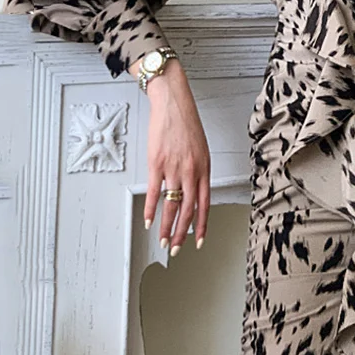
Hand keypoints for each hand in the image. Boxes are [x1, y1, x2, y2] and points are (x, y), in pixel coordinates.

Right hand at [131, 58, 210, 254]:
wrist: (174, 104)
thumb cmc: (187, 125)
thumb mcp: (201, 149)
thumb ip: (198, 171)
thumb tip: (193, 190)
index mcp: (204, 168)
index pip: (205, 204)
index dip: (201, 225)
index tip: (198, 241)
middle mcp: (192, 171)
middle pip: (188, 210)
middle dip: (182, 234)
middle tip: (177, 249)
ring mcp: (174, 168)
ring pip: (172, 205)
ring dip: (167, 227)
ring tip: (163, 241)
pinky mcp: (157, 164)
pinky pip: (155, 192)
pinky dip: (151, 210)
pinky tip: (149, 221)